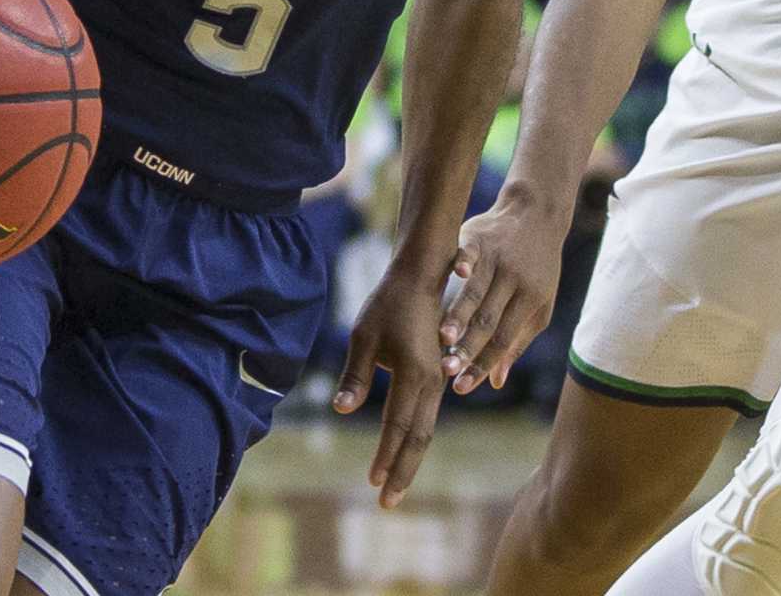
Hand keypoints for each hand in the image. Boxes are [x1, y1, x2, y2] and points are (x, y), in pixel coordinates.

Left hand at [331, 267, 448, 509]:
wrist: (422, 276)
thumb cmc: (388, 304)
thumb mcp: (363, 338)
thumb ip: (354, 376)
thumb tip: (342, 410)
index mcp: (415, 374)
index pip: (398, 426)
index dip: (385, 456)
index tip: (372, 482)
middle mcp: (433, 380)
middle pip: (419, 437)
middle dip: (403, 471)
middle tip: (388, 503)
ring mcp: (438, 378)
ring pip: (427, 428)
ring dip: (410, 459)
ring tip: (395, 486)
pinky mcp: (437, 374)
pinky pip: (429, 415)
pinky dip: (416, 439)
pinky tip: (406, 452)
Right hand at [438, 189, 570, 397]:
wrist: (537, 214)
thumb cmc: (537, 268)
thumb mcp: (538, 304)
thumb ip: (516, 342)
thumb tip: (495, 382)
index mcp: (530, 299)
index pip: (503, 339)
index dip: (482, 364)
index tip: (461, 387)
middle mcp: (514, 279)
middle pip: (488, 319)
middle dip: (467, 347)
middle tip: (446, 370)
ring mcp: (496, 257)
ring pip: (476, 290)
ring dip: (459, 314)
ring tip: (442, 337)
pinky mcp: (478, 236)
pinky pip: (468, 252)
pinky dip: (462, 262)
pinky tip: (456, 276)